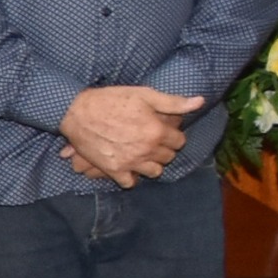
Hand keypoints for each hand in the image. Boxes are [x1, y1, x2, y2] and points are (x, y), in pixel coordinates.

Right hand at [60, 85, 201, 185]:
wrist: (77, 112)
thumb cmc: (111, 100)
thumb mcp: (144, 95)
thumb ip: (173, 102)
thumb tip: (200, 102)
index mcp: (156, 131)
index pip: (179, 141)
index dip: (174, 135)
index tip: (165, 130)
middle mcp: (146, 150)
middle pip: (168, 157)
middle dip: (164, 149)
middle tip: (154, 141)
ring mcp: (130, 162)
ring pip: (154, 172)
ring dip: (152, 164)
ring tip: (144, 154)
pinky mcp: (113, 169)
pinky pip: (130, 182)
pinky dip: (132, 177)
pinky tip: (130, 166)